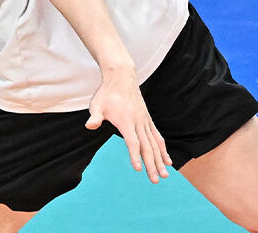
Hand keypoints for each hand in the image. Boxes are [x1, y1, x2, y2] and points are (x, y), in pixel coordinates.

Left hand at [85, 68, 171, 183]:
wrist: (121, 77)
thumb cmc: (107, 93)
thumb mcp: (97, 105)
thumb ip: (95, 117)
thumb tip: (90, 126)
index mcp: (126, 121)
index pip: (132, 142)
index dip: (135, 155)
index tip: (138, 169)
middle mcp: (139, 122)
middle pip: (147, 147)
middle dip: (152, 165)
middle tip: (155, 180)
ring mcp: (145, 121)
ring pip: (155, 144)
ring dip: (160, 160)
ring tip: (165, 175)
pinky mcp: (147, 120)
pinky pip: (157, 137)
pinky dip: (162, 149)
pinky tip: (167, 161)